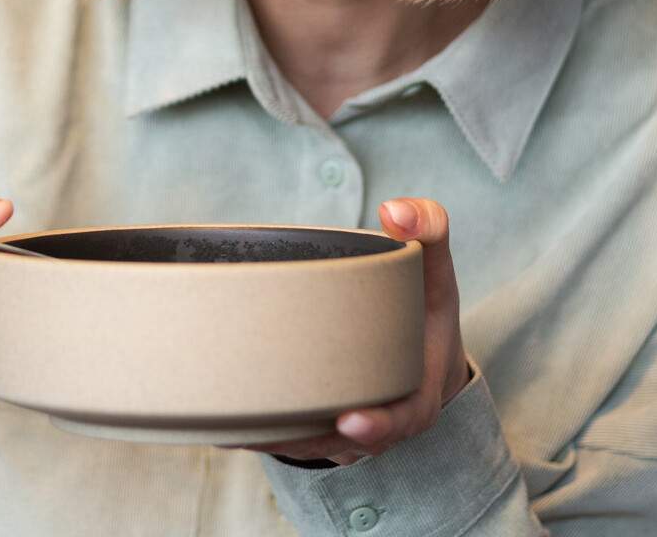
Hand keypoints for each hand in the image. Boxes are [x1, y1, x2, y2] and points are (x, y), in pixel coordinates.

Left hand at [228, 197, 468, 466]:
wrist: (422, 348)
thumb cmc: (424, 304)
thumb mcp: (435, 266)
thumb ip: (427, 229)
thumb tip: (393, 211)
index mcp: (418, 391)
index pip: (403, 417)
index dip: (378, 424)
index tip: (350, 421)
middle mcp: (384, 421)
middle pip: (344, 442)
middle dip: (306, 439)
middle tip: (262, 430)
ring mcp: (352, 432)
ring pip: (312, 445)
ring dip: (272, 441)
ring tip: (230, 428)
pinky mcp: (324, 428)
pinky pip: (295, 439)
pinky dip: (262, 434)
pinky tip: (221, 426)